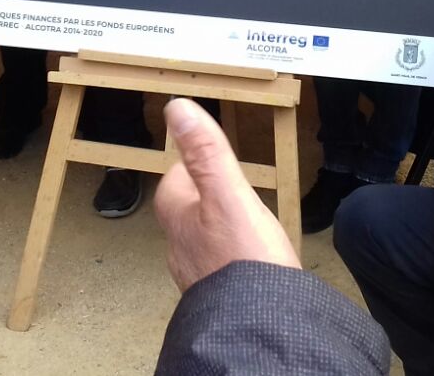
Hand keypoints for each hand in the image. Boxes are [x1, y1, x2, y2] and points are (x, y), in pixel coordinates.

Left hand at [153, 98, 299, 292]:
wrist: (258, 324)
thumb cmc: (245, 262)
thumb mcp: (230, 195)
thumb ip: (207, 153)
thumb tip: (178, 109)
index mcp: (178, 216)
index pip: (175, 178)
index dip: (193, 165)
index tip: (208, 156)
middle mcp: (179, 247)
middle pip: (187, 209)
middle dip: (206, 196)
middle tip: (230, 186)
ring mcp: (197, 273)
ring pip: (202, 239)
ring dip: (219, 228)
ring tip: (244, 220)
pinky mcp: (218, 294)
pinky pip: (220, 266)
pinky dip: (232, 256)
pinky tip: (252, 258)